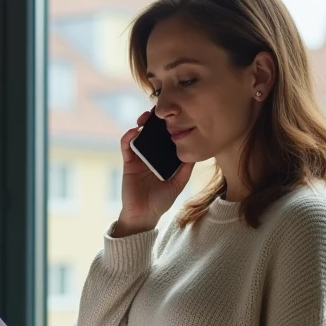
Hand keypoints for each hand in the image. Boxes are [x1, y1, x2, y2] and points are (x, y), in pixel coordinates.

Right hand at [115, 110, 194, 235]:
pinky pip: (126, 145)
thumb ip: (186, 167)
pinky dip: (129, 136)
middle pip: (153, 132)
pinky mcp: (128, 161)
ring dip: (142, 123)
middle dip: (155, 120)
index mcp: (165, 157)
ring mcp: (139, 157)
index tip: (176, 114)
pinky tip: (135, 131)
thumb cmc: (161, 200)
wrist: (143, 214)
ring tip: (146, 118)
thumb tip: (198, 150)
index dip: (170, 125)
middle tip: (159, 111)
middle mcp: (152, 154)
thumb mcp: (179, 182)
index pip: (167, 137)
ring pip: (139, 134)